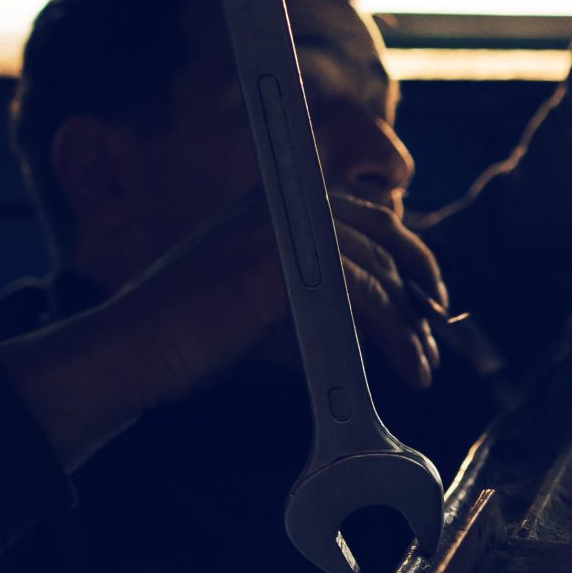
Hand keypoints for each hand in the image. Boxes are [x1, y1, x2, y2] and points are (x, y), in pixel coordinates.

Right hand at [0, 190, 449, 470]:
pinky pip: (365, 303)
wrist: (132, 351)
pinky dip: (396, 341)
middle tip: (439, 335)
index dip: (409, 253)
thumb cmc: (192, 337)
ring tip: (425, 370)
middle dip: (421, 289)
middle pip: (384, 238)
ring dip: (411, 328)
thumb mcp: (265, 302)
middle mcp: (284, 202)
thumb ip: (320, 296)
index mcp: (277, 199)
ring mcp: (284, 230)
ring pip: (378, 276)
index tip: (431, 295)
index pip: (367, 214)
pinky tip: (408, 372)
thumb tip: (386, 322)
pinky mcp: (286, 269)